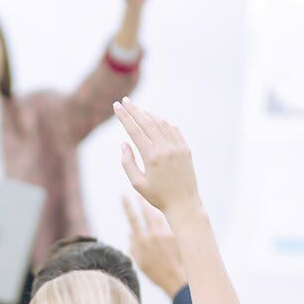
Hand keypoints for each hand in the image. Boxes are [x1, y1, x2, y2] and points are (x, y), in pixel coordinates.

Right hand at [114, 97, 201, 219]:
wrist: (184, 204)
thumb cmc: (157, 196)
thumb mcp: (137, 183)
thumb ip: (128, 162)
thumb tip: (123, 143)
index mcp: (151, 156)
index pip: (135, 130)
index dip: (124, 116)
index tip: (116, 106)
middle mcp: (165, 148)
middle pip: (147, 122)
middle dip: (134, 110)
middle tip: (125, 100)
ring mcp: (177, 147)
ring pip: (161, 123)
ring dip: (149, 115)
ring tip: (139, 111)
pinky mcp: (186, 149)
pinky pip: (173, 130)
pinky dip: (163, 123)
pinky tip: (157, 121)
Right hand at [123, 195, 185, 296]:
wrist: (178, 279)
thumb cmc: (158, 274)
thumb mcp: (141, 263)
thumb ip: (134, 247)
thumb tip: (130, 234)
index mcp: (141, 241)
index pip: (132, 218)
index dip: (127, 206)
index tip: (124, 196)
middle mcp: (153, 234)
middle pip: (146, 212)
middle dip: (140, 201)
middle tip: (137, 192)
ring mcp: (166, 233)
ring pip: (158, 214)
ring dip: (153, 206)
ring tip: (149, 199)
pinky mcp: (176, 234)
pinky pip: (169, 221)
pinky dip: (166, 215)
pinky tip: (166, 210)